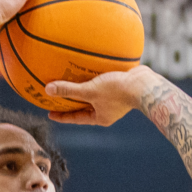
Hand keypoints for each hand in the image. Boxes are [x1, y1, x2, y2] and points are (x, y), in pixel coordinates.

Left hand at [44, 65, 158, 125]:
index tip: (50, 114)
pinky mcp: (120, 89)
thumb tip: (48, 90)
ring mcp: (115, 101)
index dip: (62, 116)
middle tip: (57, 99)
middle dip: (72, 103)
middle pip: (84, 108)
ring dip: (83, 91)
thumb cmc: (117, 91)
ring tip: (71, 84)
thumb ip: (69, 90)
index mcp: (100, 118)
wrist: (144, 84)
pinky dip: (94, 82)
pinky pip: (103, 87)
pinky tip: (89, 72)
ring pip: (94, 97)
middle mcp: (107, 112)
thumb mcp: (89, 90)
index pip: (76, 118)